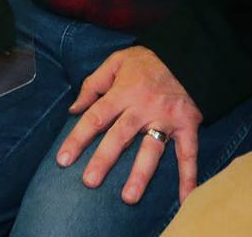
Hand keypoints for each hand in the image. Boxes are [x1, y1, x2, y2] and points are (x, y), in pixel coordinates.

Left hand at [55, 46, 202, 204]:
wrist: (189, 53)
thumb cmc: (148, 60)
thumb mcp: (117, 61)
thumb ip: (93, 84)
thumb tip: (73, 109)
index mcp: (124, 92)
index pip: (96, 117)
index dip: (78, 138)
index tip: (63, 160)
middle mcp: (143, 108)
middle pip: (120, 136)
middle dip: (104, 159)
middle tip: (89, 182)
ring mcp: (166, 119)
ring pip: (151, 149)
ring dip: (140, 174)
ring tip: (128, 197)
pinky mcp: (187, 125)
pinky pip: (188, 153)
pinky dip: (189, 176)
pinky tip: (186, 198)